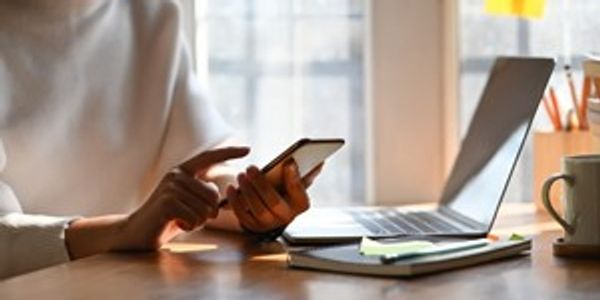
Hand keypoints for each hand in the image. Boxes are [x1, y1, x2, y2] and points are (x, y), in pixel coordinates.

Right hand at [112, 147, 249, 249]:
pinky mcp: (167, 202)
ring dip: (197, 221)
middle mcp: (176, 175)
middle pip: (214, 194)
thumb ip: (202, 195)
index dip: (228, 152)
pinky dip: (190, 226)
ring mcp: (171, 187)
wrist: (136, 232)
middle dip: (208, 212)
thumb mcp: (187, 202)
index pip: (208, 157)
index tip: (248, 149)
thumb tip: (224, 195)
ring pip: (206, 209)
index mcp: (182, 171)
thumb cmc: (167, 218)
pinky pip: (195, 218)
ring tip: (180, 219)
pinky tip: (175, 224)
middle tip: (190, 216)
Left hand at [226, 160, 322, 233]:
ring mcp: (268, 224)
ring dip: (247, 192)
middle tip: (251, 168)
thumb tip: (320, 162)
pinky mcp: (252, 226)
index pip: (299, 193)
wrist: (271, 210)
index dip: (294, 179)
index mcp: (300, 205)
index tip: (288, 162)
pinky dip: (235, 202)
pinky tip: (230, 188)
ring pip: (257, 210)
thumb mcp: (297, 181)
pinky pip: (242, 216)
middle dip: (261, 184)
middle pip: (274, 203)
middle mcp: (286, 218)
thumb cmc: (285, 190)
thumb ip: (307, 172)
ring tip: (241, 175)